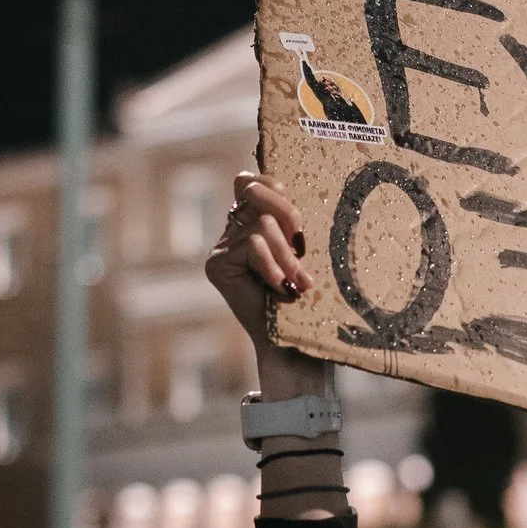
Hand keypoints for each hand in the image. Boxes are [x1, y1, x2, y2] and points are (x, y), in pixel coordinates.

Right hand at [206, 173, 329, 401]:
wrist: (296, 347)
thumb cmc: (310, 300)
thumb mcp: (305, 252)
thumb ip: (293, 222)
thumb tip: (291, 189)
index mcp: (251, 222)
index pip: (250, 180)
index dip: (273, 186)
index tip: (298, 219)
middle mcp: (232, 232)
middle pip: (253, 190)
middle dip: (287, 215)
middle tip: (303, 248)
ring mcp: (221, 248)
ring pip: (261, 224)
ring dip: (286, 255)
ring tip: (300, 283)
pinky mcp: (216, 265)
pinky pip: (252, 245)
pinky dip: (273, 266)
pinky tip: (282, 289)